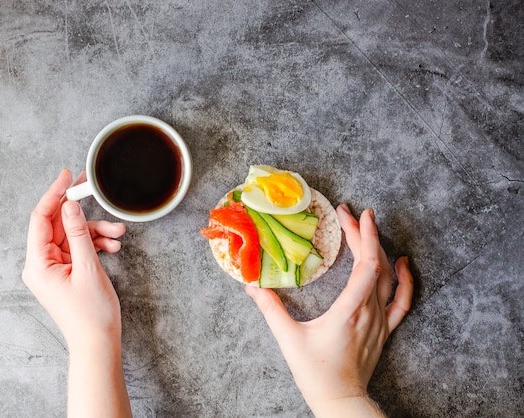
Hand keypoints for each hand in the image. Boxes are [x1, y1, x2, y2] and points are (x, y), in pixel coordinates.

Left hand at [22, 169, 125, 348]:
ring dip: (95, 232)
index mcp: (37, 264)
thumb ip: (78, 234)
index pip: (41, 218)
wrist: (98, 344)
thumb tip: (69, 205)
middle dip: (83, 214)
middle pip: (58, 226)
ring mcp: (53, 269)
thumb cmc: (91, 315)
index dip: (54, 194)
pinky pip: (78, 249)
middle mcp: (41, 265)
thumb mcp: (87, 268)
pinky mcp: (65, 273)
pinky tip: (113, 247)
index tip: (67, 175)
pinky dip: (95, 244)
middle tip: (95, 192)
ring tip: (118, 234)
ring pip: (72, 236)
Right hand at [245, 204, 412, 416]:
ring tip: (369, 228)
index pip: (365, 264)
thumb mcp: (289, 338)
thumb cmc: (316, 372)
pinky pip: (402, 300)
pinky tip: (403, 264)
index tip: (355, 214)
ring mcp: (380, 320)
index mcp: (350, 310)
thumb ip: (270, 309)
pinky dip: (405, 279)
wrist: (340, 400)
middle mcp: (370, 311)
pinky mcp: (384, 329)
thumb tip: (251, 286)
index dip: (362, 235)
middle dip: (364, 234)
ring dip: (379, 249)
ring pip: (388, 276)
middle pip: (375, 263)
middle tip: (349, 213)